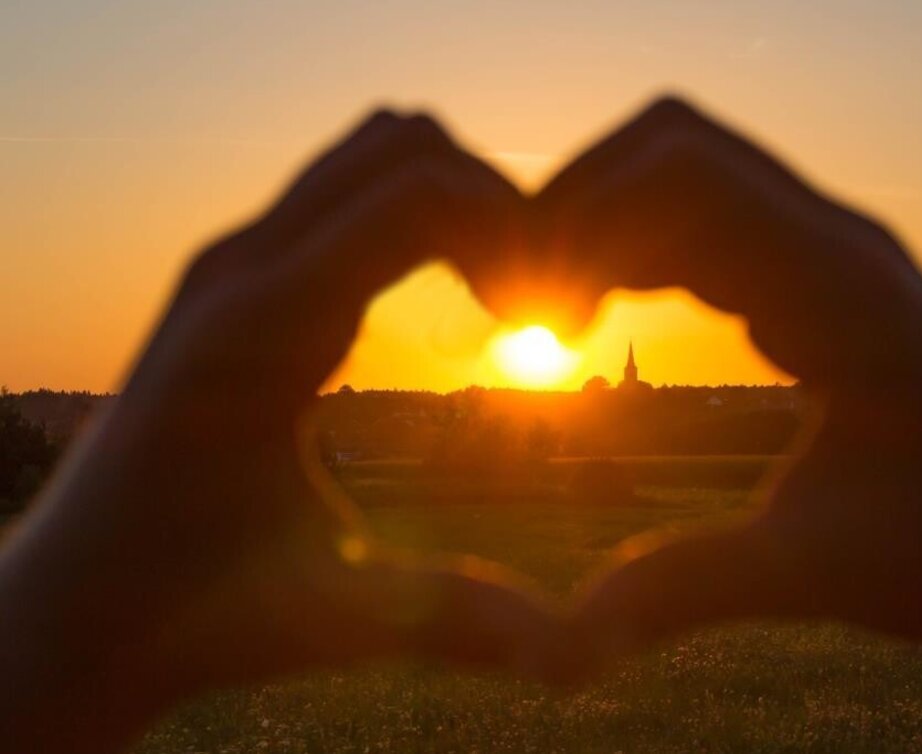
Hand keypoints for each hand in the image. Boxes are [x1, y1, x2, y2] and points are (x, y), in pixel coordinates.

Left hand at [0, 112, 563, 752]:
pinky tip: (444, 296)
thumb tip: (569, 656)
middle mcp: (238, 271)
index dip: (513, 233)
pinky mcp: (238, 278)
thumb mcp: (332, 616)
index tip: (549, 311)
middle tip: (530, 294)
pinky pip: (343, 197)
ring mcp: (230, 264)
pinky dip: (414, 217)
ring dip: (452, 198)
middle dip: (491, 200)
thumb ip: (454, 623)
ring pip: (369, 156)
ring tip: (496, 292)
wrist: (75, 604)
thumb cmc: (188, 611)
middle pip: (400, 145)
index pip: (414, 194)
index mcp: (260, 333)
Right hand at [462, 98, 921, 675]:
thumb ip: (690, 586)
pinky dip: (639, 250)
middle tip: (527, 306)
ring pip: (687, 179)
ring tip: (556, 318)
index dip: (581, 221)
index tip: (533, 316)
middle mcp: (834, 244)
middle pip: (674, 150)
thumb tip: (564, 648)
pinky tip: (601, 315)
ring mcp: (827, 254)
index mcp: (839, 284)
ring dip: (606, 225)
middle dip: (579, 207)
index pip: (684, 173)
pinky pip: (707, 226)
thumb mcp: (817, 569)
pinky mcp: (815, 280)